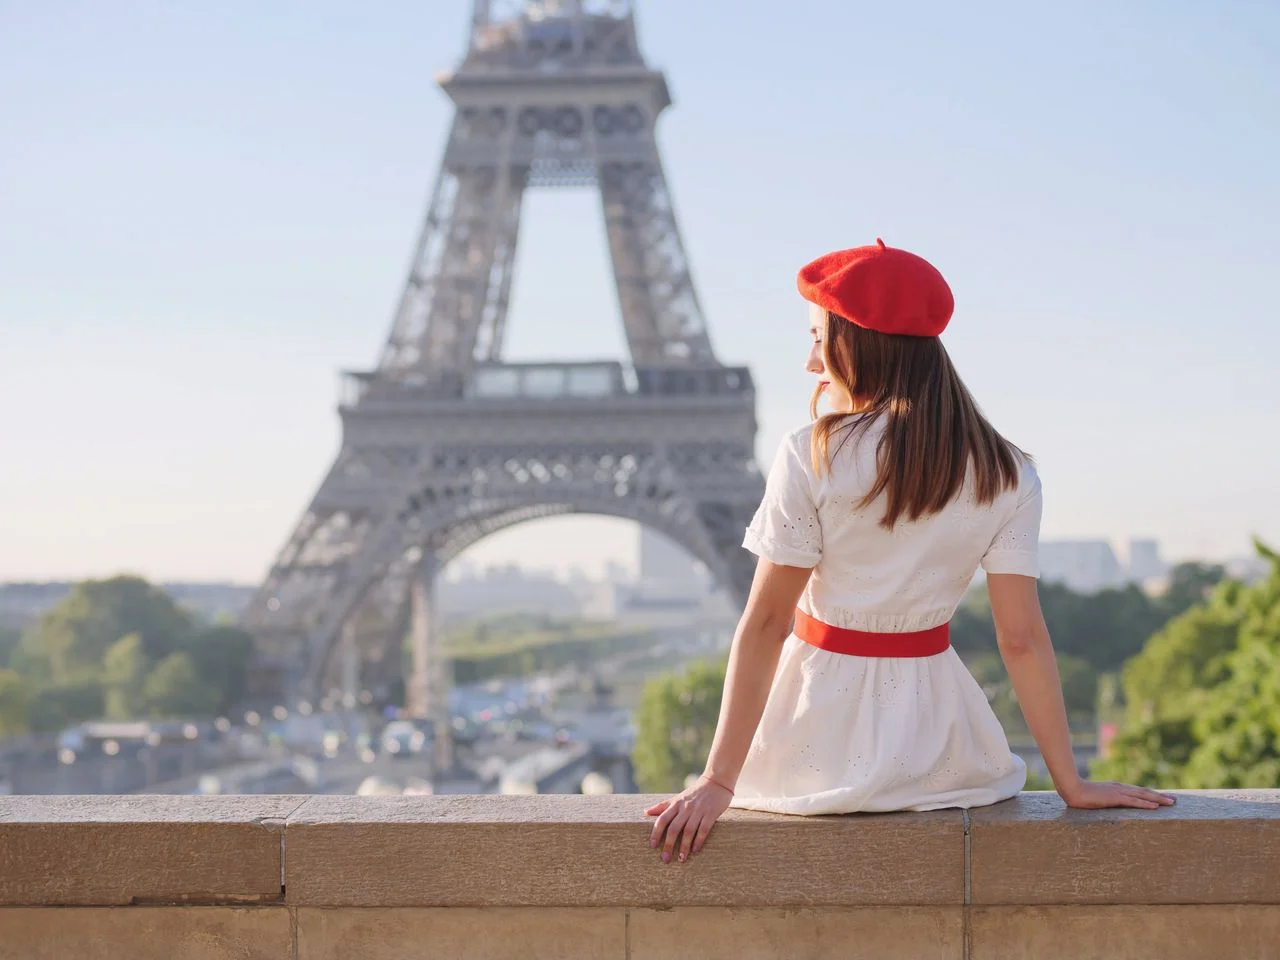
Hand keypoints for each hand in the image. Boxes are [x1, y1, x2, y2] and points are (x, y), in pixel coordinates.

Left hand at [645, 776, 733, 863]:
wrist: (716, 781)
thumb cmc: (695, 792)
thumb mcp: (678, 797)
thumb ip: (663, 806)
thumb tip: (645, 812)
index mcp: (676, 804)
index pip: (662, 819)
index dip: (656, 833)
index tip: (652, 846)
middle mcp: (686, 807)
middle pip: (674, 828)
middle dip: (668, 845)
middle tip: (665, 859)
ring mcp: (699, 810)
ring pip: (688, 831)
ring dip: (684, 846)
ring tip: (681, 859)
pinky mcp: (711, 813)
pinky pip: (703, 829)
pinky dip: (698, 841)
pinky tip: (695, 850)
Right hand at [1059, 779, 1175, 809]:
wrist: (1071, 788)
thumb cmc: (1079, 794)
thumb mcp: (1096, 798)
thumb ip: (1104, 800)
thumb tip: (1108, 805)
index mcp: (1116, 788)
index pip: (1137, 792)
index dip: (1151, 794)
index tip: (1162, 798)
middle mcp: (1120, 788)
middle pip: (1144, 792)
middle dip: (1160, 796)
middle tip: (1174, 801)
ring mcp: (1118, 792)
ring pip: (1142, 796)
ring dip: (1158, 799)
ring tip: (1171, 803)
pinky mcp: (1114, 798)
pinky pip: (1134, 802)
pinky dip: (1145, 804)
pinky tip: (1155, 806)